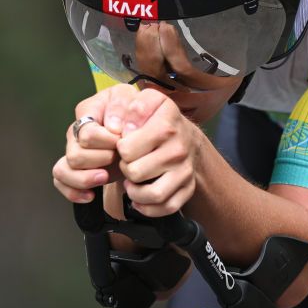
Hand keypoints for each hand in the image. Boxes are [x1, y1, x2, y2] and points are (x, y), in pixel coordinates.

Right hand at [51, 85, 137, 202]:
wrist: (137, 127)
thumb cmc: (132, 112)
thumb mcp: (132, 99)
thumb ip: (121, 106)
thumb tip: (112, 128)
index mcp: (87, 112)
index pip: (87, 134)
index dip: (106, 142)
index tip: (122, 141)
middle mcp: (76, 133)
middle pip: (75, 155)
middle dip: (100, 160)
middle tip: (117, 157)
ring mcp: (73, 151)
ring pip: (63, 170)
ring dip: (85, 178)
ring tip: (105, 177)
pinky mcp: (75, 168)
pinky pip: (61, 182)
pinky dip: (74, 192)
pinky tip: (91, 195)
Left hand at [116, 89, 203, 216]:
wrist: (187, 136)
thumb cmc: (160, 120)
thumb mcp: (148, 101)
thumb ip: (132, 107)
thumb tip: (120, 128)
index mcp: (166, 126)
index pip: (126, 149)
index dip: (119, 149)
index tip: (124, 144)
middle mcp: (178, 150)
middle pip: (135, 173)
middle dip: (125, 168)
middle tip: (128, 162)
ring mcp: (185, 171)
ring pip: (152, 194)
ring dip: (134, 191)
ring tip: (132, 181)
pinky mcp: (187, 188)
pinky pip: (166, 207)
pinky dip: (148, 207)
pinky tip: (140, 197)